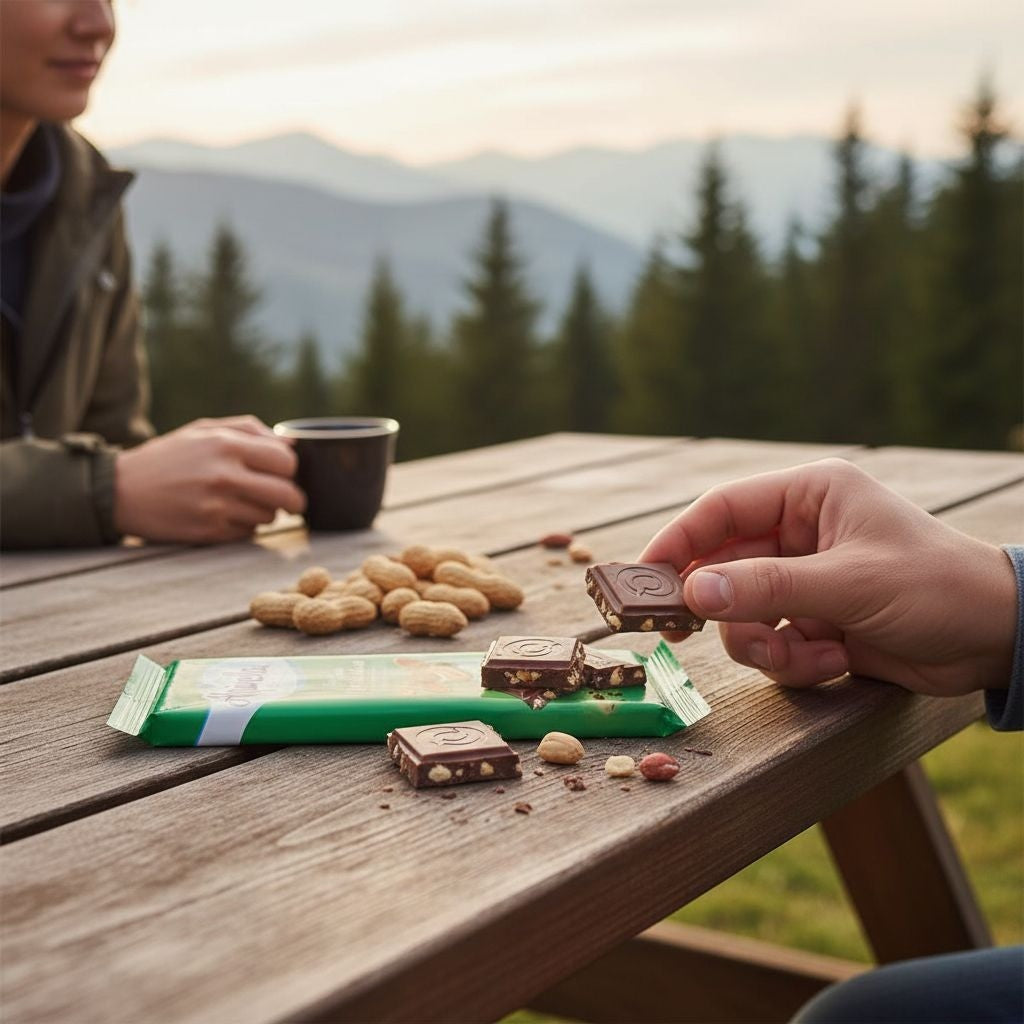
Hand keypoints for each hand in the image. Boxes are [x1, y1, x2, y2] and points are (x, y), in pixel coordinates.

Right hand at [114, 416, 305, 542]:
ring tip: (243, 502)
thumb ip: (250, 431)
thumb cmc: (169, 456)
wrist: (120, 490)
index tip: (284, 474)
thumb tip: (292, 445)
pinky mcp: (208, 532)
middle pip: (287, 495)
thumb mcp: (205, 429)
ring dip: (265, 512)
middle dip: (293, 500)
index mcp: (226, 445)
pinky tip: (225, 514)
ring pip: (269, 517)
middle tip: (288, 500)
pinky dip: (244, 526)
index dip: (291, 469)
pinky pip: (247, 532)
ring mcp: (216, 507)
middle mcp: (224, 476)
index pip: (287, 462)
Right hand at [640, 458, 1015, 695]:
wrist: (997, 640)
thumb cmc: (935, 587)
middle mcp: (800, 534)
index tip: (643, 577)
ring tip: (806, 656)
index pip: (722, 510)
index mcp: (809, 497)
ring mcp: (805, 581)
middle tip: (682, 633)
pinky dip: (795, 662)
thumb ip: (767, 587)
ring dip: (765, 645)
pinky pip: (772, 644)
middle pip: (724, 568)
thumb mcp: (848, 583)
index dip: (678, 540)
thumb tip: (693, 594)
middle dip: (722, 607)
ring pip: (743, 615)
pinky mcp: (815, 622)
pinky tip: (835, 660)